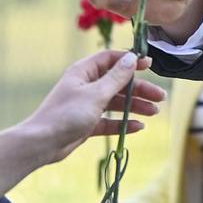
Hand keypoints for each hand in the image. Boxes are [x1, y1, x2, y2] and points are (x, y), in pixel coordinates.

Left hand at [19, 50, 163, 166]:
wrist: (42, 144)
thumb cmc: (66, 114)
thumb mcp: (96, 94)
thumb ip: (116, 78)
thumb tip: (132, 59)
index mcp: (85, 72)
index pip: (111, 59)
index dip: (131, 61)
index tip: (149, 65)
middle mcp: (87, 86)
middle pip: (118, 83)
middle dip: (139, 89)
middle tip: (160, 97)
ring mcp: (87, 105)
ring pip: (116, 102)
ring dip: (135, 106)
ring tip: (154, 113)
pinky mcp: (87, 123)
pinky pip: (110, 120)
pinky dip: (123, 123)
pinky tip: (139, 127)